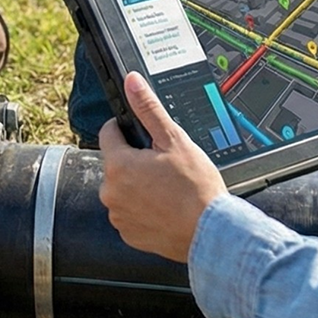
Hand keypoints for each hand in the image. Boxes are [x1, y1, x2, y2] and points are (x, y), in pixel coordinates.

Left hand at [98, 72, 227, 262]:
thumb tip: (132, 83)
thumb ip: (148, 109)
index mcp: (118, 165)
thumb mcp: (174, 139)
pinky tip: (165, 205)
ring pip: (123, 188)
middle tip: (164, 163)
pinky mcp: (128, 234)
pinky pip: (130, 211)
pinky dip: (143, 207)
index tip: (143, 133)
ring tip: (167, 186)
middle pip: (117, 162)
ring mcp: (118, 216)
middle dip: (136, 158)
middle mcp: (111, 192)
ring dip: (138, 184)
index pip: (108, 132)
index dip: (126, 128)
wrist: (208, 232)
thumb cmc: (195, 188)